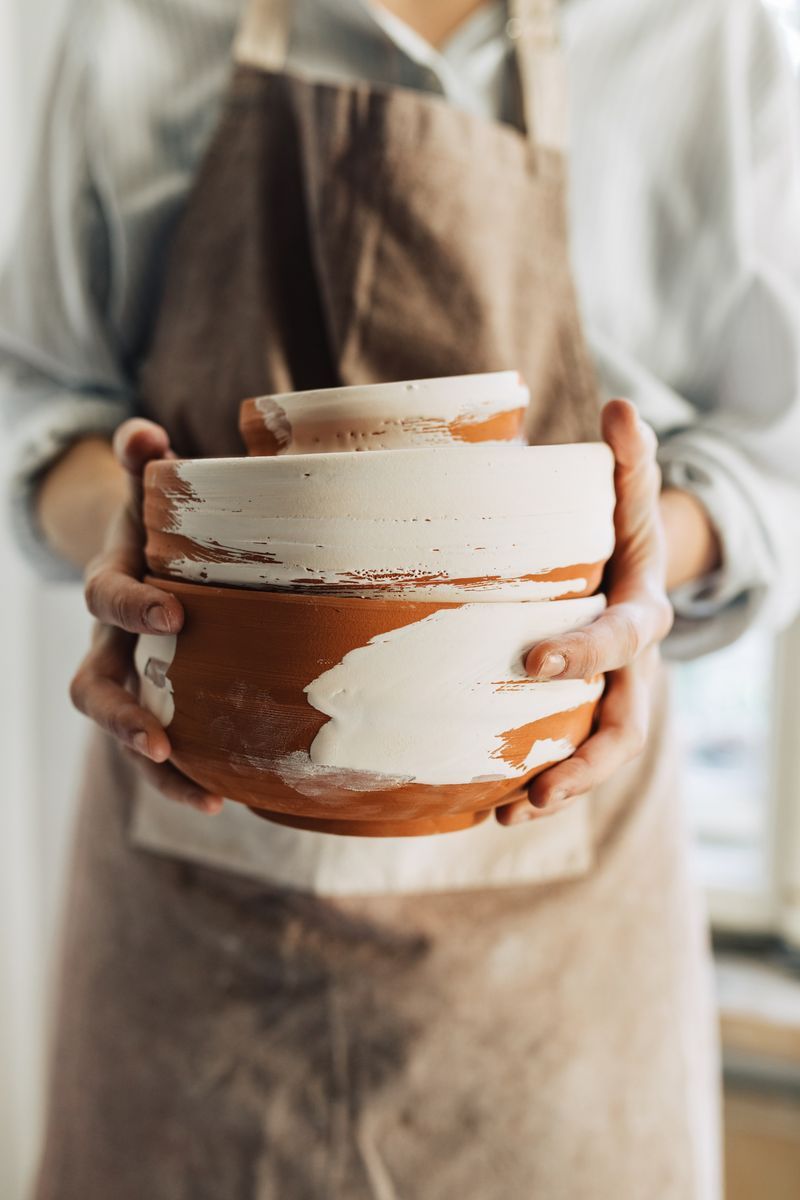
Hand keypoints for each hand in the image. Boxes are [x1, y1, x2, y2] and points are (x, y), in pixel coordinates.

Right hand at [69, 419, 222, 813]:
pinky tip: (226, 799)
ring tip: (203, 796)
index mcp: (109, 585)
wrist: (143, 563)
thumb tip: (145, 431)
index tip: (173, 616)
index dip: (131, 607)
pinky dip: (184, 777)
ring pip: (122, 731)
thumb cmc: (156, 528)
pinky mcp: (153, 707)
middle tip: (159, 737)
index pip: (104, 598)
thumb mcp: (148, 495)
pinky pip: (159, 750)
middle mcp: (108, 642)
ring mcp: (127, 680)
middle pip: (93, 687)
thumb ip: (144, 462)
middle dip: (122, 716)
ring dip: (155, 766)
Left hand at [496, 399, 673, 825]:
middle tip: (536, 787)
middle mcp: (634, 668)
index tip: (535, 661)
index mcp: (641, 614)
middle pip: (624, 724)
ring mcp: (612, 699)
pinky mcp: (585, 716)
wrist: (633, 579)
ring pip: (598, 756)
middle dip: (584, 759)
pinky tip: (492, 808)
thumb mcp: (630, 498)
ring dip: (560, 791)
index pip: (621, 638)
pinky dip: (538, 786)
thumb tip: (620, 405)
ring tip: (508, 816)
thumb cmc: (621, 537)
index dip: (585, 651)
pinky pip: (569, 759)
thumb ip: (629, 460)